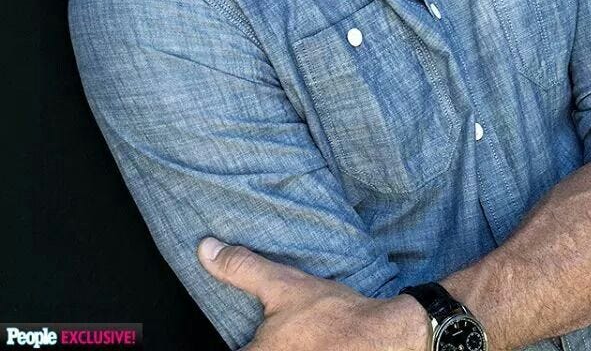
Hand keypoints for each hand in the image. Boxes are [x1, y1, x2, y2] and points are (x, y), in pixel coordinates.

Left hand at [197, 236, 428, 350]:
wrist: (383, 339)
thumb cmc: (334, 318)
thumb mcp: (283, 286)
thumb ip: (241, 269)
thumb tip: (206, 250)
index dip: (238, 340)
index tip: (244, 332)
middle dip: (254, 340)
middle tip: (269, 327)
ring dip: (275, 343)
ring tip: (291, 333)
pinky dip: (292, 348)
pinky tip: (304, 341)